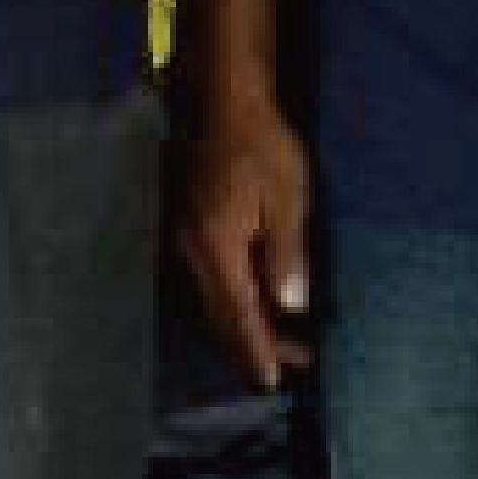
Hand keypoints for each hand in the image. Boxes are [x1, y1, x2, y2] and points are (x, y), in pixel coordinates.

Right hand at [174, 96, 316, 386]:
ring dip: (243, 320)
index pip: (238, 314)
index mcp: (217, 248)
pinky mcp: (186, 222)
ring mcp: (184, 235)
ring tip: (279, 335)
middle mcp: (192, 250)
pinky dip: (232, 296)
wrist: (220, 96)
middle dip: (253, 342)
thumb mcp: (286, 198)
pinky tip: (252, 295)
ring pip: (211, 296)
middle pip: (220, 312)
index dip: (258, 349)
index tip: (274, 382)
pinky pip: (207, 276)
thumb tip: (290, 306)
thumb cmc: (261, 144)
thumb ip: (286, 254)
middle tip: (293, 362)